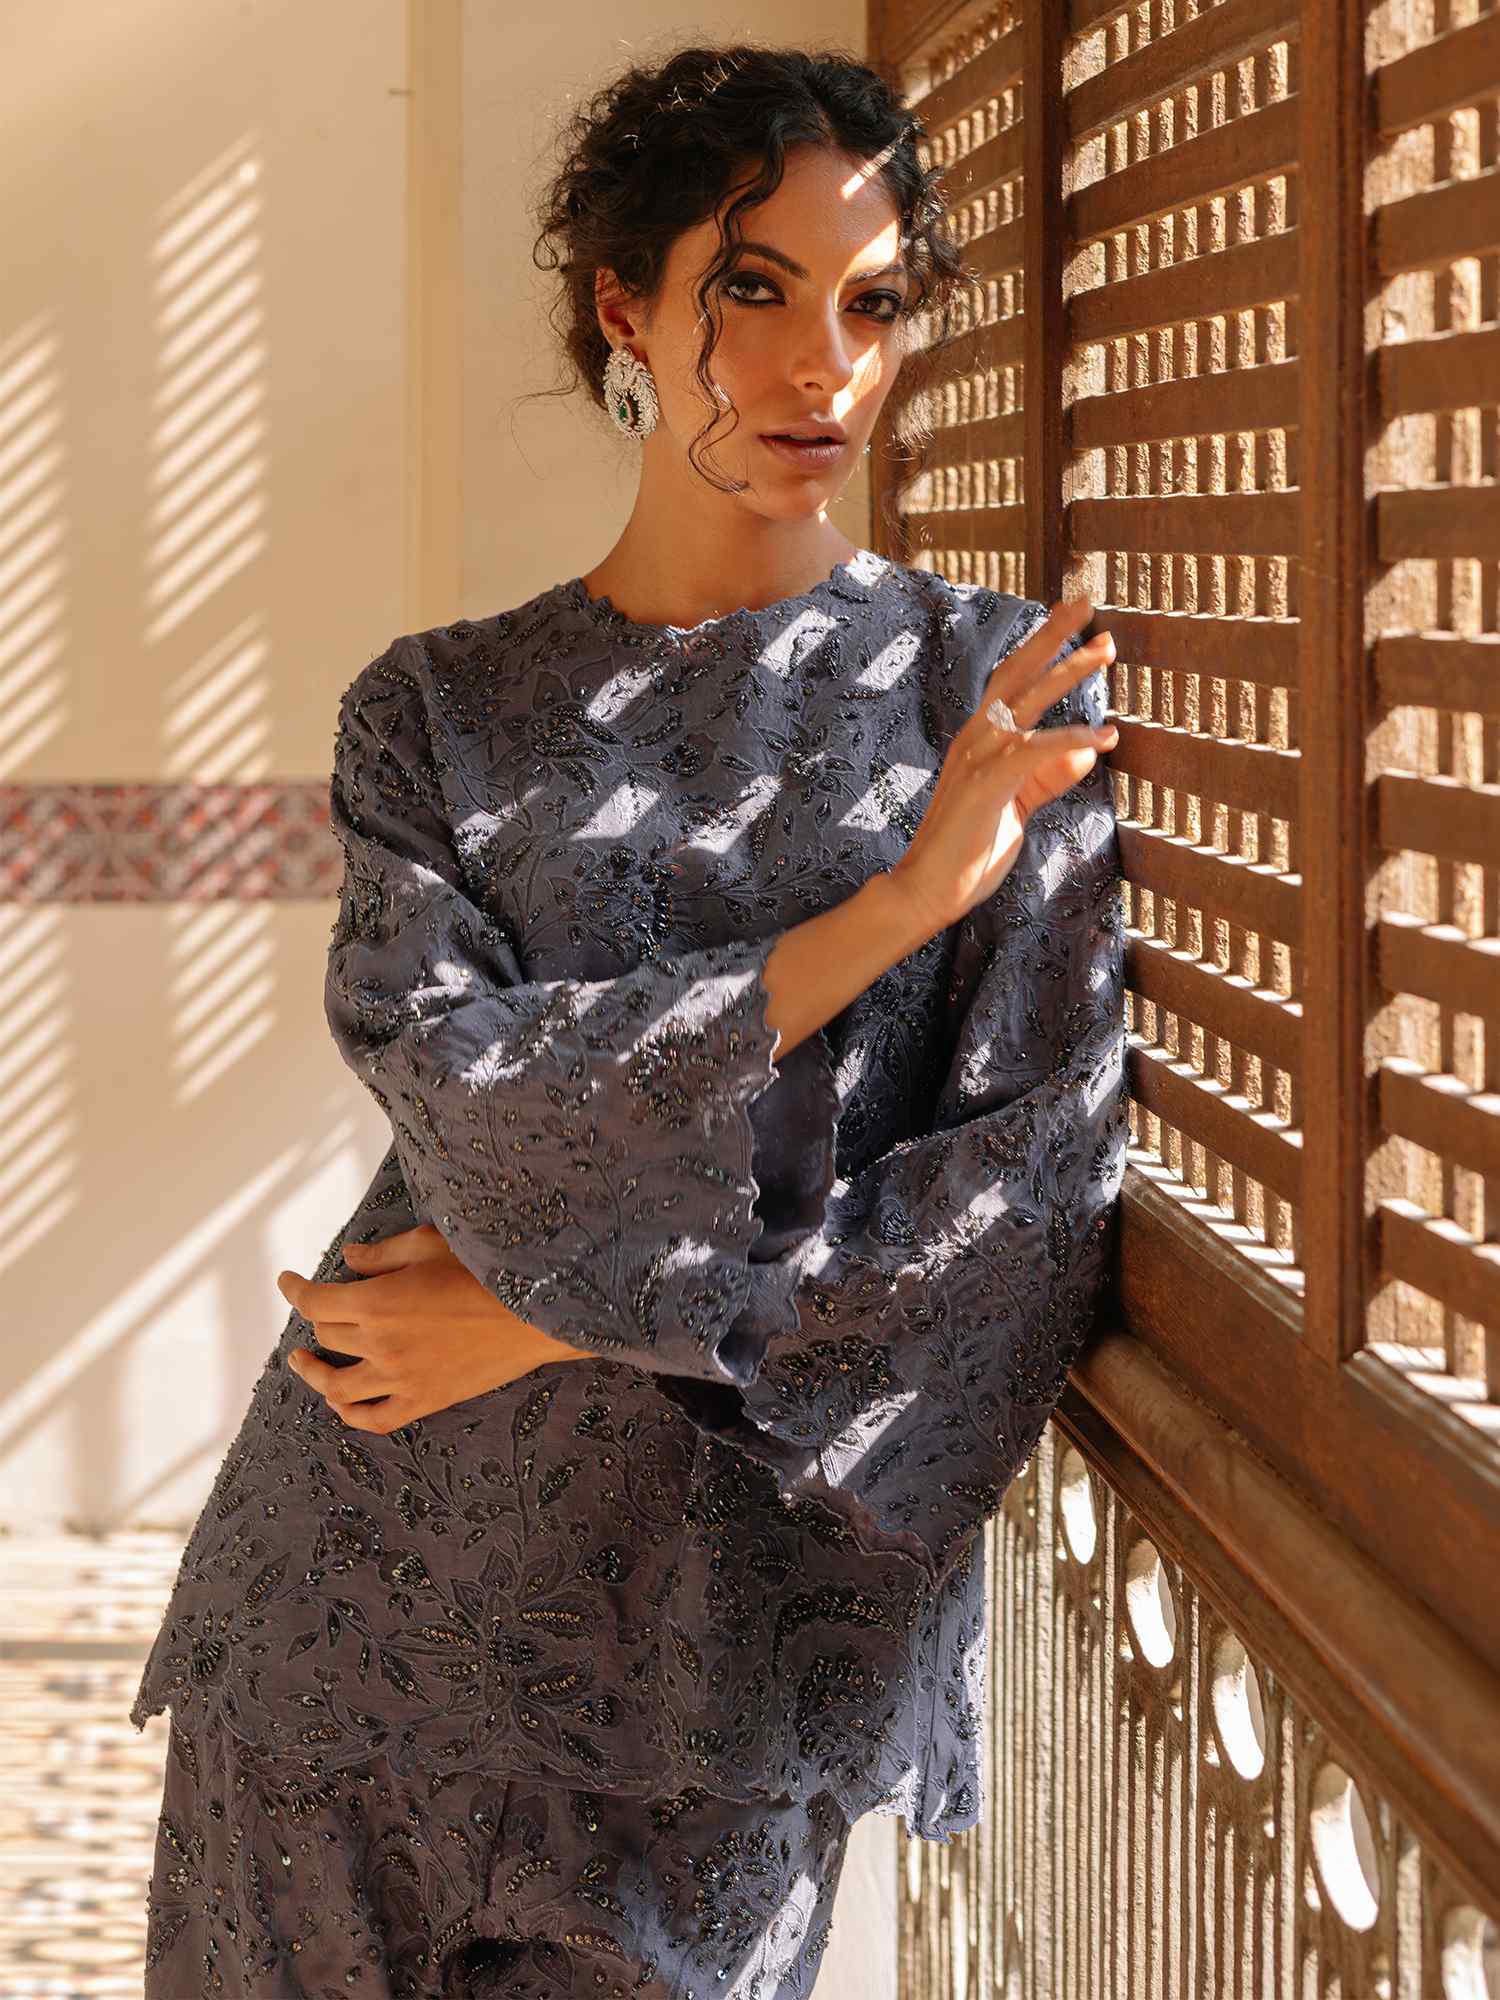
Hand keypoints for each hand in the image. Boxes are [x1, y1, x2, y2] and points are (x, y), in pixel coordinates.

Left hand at [276, 1223, 590, 1433]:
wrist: (537, 1311)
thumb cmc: (487, 1270)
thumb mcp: (430, 1246)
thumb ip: (383, 1254)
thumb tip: (349, 1257)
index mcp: (376, 1302)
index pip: (316, 1301)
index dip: (295, 1289)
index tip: (287, 1281)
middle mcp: (379, 1344)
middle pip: (328, 1334)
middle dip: (317, 1318)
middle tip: (317, 1309)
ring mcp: (400, 1378)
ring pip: (337, 1384)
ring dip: (315, 1373)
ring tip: (304, 1363)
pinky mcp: (424, 1400)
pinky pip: (375, 1418)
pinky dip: (350, 1413)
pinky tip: (340, 1402)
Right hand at [885, 597, 1117, 938]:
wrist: (927, 891)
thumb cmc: (969, 853)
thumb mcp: (1018, 807)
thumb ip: (1049, 776)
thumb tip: (1085, 748)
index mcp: (979, 740)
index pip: (1012, 682)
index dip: (1044, 650)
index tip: (1077, 625)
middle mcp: (974, 738)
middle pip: (1016, 671)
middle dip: (1052, 634)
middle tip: (1086, 601)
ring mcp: (977, 758)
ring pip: (1026, 700)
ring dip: (1068, 671)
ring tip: (1106, 650)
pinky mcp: (986, 784)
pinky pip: (1034, 750)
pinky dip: (1072, 739)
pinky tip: (1106, 736)